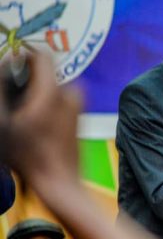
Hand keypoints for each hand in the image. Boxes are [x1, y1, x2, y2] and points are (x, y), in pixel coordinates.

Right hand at [0, 53, 81, 189]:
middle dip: (26, 81)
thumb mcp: (3, 123)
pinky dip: (45, 103)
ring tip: (22, 117)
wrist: (59, 182)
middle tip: (13, 104)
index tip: (9, 74)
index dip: (22, 59)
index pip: (41, 56)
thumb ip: (1, 90)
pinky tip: (34, 123)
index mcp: (54, 92)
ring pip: (51, 85)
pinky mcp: (79, 114)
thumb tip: (4, 62)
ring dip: (34, 94)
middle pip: (44, 71)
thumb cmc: (29, 156)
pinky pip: (58, 98)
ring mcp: (78, 104)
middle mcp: (72, 93)